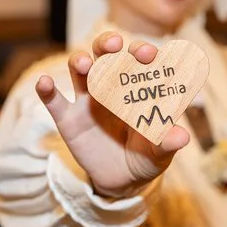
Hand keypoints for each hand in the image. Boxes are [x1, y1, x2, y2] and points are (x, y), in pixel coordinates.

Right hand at [36, 32, 189, 198]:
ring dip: (80, 61)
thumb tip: (182, 136)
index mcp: (138, 87)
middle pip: (106, 55)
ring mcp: (88, 100)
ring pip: (80, 70)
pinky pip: (54, 101)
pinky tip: (44, 82)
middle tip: (114, 45)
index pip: (139, 61)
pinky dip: (47, 90)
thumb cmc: (146, 157)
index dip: (142, 52)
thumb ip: (166, 143)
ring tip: (84, 64)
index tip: (147, 54)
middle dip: (108, 45)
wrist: (122, 181)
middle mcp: (112, 85)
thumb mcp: (159, 153)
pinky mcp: (68, 119)